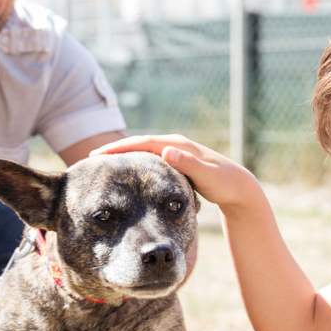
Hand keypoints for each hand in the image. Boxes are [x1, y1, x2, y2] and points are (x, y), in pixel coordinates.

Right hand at [91, 134, 260, 210]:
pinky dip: (133, 167)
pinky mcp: (175, 163)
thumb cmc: (225, 183)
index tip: (98, 157)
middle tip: (91, 161)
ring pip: (141, 154)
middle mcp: (174, 145)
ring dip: (122, 159)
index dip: (119, 149)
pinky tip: (124, 177)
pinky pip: (148, 162)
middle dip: (115, 152)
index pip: (142, 142)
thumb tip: (166, 150)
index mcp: (177, 145)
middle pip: (137, 145)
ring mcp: (174, 154)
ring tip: (101, 168)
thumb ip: (188, 164)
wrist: (240, 188)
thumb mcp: (208, 176)